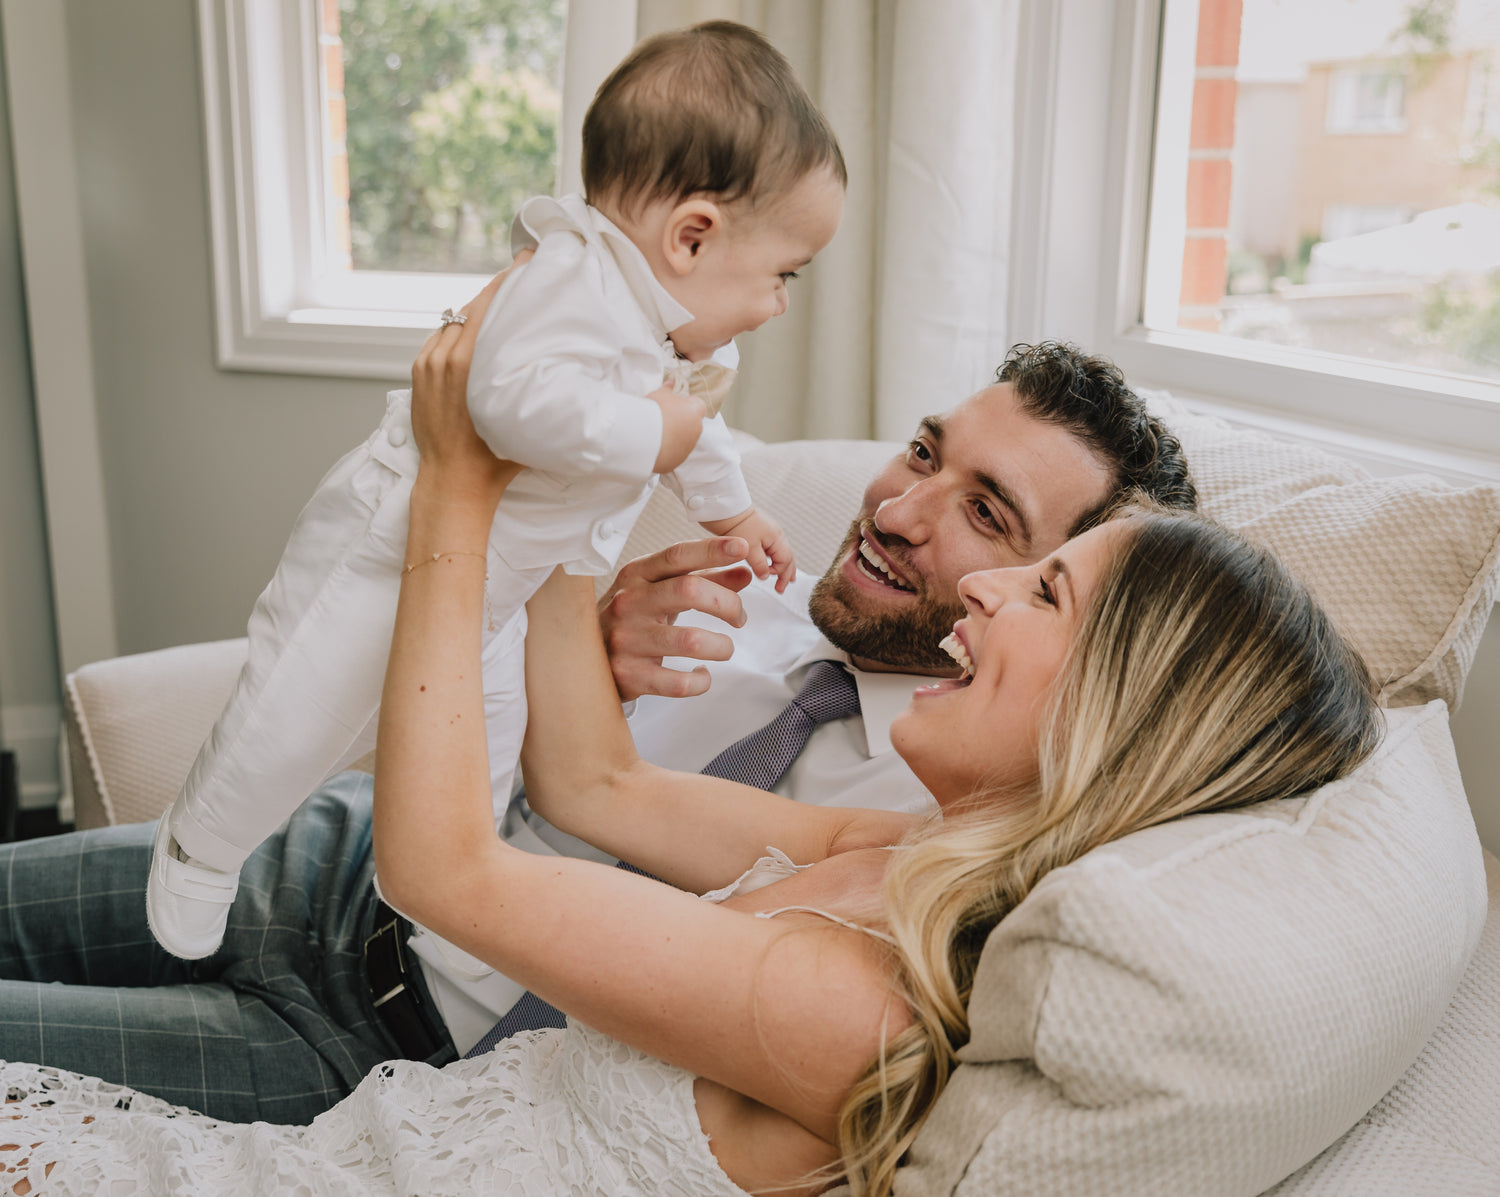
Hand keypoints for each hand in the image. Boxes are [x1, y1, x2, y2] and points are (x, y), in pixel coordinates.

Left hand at [409, 252, 533, 505]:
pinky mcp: (418, 374)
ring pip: (453, 322)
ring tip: (502, 303)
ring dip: (477, 311)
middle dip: (495, 291)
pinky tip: (477, 332)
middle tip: (520, 275)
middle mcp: (442, 357)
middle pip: (470, 307)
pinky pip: (440, 339)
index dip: (506, 281)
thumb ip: (531, 383)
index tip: (523, 261)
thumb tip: (560, 363)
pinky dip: (458, 331)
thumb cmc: (493, 459)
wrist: (452, 484)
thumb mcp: (518, 414)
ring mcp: (427, 364)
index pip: (486, 306)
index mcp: (466, 363)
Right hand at [597, 538, 754, 699]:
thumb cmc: (630, 618)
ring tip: (724, 648)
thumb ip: (704, 580)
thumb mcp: (660, 591)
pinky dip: (701, 681)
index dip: (712, 550)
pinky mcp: (630, 675)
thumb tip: (744, 572)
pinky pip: (680, 682)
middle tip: (739, 617)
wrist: (583, 658)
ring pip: (690, 640)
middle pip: (689, 590)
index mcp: (636, 576)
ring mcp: (627, 640)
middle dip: (728, 603)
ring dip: (721, 646)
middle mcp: (629, 603)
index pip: (677, 556)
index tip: (742, 549)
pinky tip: (701, 675)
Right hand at [648, 384, 707, 473]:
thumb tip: (671, 383)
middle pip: (692, 423)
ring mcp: (687, 447)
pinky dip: (667, 449)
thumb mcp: (659, 394)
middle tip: (664, 417)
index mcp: (694, 412)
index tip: (676, 403)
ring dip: (675, 436)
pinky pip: (674, 453)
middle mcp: (695, 431)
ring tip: (656, 432)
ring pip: (684, 439)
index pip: (699, 405)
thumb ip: (668, 389)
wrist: (642, 439)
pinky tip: (654, 445)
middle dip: (681, 420)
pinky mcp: (677, 460)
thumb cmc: (654, 413)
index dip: (688, 403)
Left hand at [700, 509, 795, 593]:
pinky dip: (774, 560)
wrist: (726, 508)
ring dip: (782, 567)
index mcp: (777, 537)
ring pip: (780, 553)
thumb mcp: (749, 548)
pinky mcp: (760, 533)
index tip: (770, 581)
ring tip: (785, 578)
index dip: (779, 573)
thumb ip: (759, 564)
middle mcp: (776, 535)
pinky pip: (772, 549)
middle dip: (786, 573)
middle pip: (787, 557)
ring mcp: (768, 533)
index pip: (785, 560)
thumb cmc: (738, 524)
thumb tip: (766, 576)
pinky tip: (771, 564)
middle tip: (781, 588)